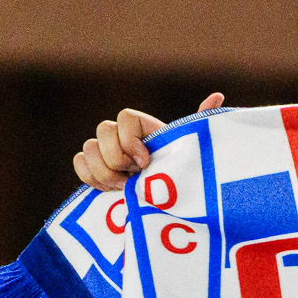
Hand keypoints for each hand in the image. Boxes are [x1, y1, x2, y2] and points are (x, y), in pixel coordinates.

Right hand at [73, 93, 222, 191]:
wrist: (164, 201)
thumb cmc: (179, 171)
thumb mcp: (190, 148)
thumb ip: (198, 122)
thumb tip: (218, 96)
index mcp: (142, 126)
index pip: (125, 116)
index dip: (131, 139)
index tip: (146, 162)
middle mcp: (120, 135)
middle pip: (103, 131)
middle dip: (118, 158)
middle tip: (135, 176)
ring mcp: (104, 151)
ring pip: (88, 148)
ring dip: (105, 171)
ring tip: (125, 186)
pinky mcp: (93, 168)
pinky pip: (79, 163)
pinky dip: (91, 177)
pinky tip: (111, 190)